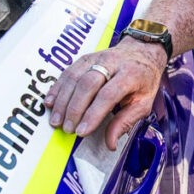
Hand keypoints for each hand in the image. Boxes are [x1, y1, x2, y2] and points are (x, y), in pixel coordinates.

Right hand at [44, 38, 167, 148]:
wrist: (143, 50)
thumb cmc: (144, 80)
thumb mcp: (144, 102)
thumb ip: (126, 122)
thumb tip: (110, 144)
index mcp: (131, 74)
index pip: (108, 95)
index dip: (93, 114)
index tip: (82, 131)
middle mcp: (112, 63)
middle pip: (88, 84)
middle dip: (75, 109)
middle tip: (67, 129)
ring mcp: (97, 58)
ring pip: (74, 77)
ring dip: (62, 101)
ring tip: (56, 121)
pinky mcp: (85, 58)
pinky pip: (67, 72)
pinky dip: (57, 88)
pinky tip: (50, 103)